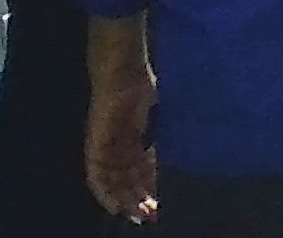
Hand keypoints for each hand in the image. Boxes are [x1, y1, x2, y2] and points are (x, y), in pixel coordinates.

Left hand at [84, 61, 160, 220]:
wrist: (122, 68)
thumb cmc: (143, 82)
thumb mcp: (160, 111)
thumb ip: (165, 130)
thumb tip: (187, 144)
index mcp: (135, 137)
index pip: (142, 169)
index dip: (151, 187)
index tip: (162, 202)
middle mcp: (119, 147)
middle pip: (127, 180)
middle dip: (139, 199)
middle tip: (152, 215)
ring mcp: (105, 147)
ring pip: (112, 183)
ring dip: (124, 200)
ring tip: (139, 214)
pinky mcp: (95, 146)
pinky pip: (96, 176)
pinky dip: (105, 192)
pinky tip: (115, 205)